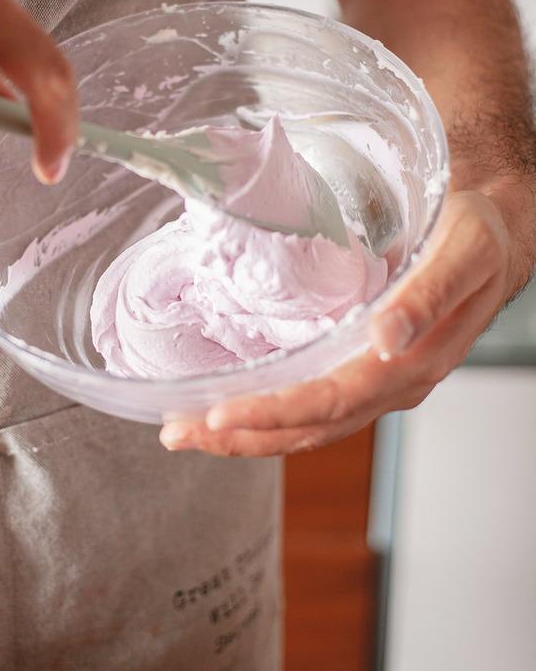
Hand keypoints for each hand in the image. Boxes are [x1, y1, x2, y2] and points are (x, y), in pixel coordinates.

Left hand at [160, 186, 531, 456]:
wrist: (493, 234)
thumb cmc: (477, 236)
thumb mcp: (463, 251)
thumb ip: (426, 294)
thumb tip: (385, 337)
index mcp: (413, 363)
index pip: (333, 402)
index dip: (275, 413)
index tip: (220, 413)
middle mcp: (391, 383)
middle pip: (309, 428)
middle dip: (241, 436)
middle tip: (177, 433)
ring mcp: (376, 380)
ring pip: (306, 424)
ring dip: (246, 432)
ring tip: (186, 429)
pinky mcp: (361, 366)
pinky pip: (310, 401)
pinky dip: (266, 410)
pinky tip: (230, 403)